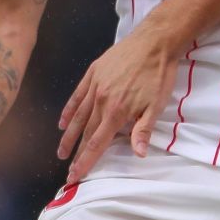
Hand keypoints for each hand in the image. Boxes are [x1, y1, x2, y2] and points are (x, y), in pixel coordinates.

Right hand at [56, 32, 180, 181]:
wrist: (154, 42)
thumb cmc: (159, 75)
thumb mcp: (156, 105)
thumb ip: (144, 130)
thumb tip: (138, 155)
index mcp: (116, 112)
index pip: (96, 143)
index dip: (85, 162)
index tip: (74, 177)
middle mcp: (100, 101)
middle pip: (85, 133)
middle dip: (76, 154)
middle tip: (67, 171)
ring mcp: (94, 86)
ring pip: (78, 116)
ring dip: (69, 136)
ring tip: (61, 151)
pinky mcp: (93, 73)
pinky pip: (76, 96)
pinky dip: (68, 110)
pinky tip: (63, 122)